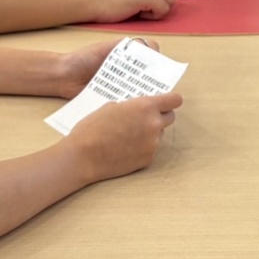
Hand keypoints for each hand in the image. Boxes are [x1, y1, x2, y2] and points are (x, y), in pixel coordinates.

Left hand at [50, 34, 161, 94]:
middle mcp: (127, 69)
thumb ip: (122, 46)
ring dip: (145, 90)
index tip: (155, 62)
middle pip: (148, 71)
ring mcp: (122, 84)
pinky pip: (128, 99)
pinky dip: (132, 101)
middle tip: (152, 82)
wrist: (64, 76)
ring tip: (144, 94)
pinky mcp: (116, 97)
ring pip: (141, 86)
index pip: (150, 52)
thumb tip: (145, 45)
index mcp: (127, 54)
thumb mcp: (103, 48)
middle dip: (153, 77)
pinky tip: (134, 103)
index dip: (156, 56)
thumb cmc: (82, 58)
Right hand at [64, 91, 180, 180]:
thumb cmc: (92, 128)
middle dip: (160, 116)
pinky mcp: (148, 159)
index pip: (174, 100)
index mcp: (145, 107)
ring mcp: (152, 144)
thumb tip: (137, 111)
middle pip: (170, 118)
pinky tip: (124, 148)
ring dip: (148, 132)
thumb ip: (130, 107)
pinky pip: (150, 149)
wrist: (83, 156)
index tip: (168, 101)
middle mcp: (154, 124)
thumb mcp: (110, 107)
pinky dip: (141, 147)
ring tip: (127, 135)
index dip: (171, 100)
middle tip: (145, 118)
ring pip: (158, 134)